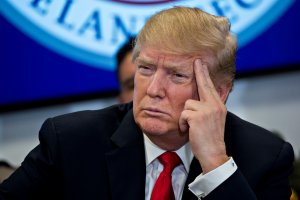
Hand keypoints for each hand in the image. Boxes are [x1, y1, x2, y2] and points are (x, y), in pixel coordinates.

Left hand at [179, 59, 228, 173]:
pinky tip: (189, 131)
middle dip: (200, 72)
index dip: (205, 74)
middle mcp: (215, 105)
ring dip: (185, 117)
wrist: (214, 154)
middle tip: (196, 61)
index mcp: (218, 106)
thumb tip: (196, 100)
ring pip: (187, 104)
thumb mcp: (212, 121)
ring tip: (191, 127)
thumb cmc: (210, 139)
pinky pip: (183, 114)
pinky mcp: (198, 117)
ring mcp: (207, 110)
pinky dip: (182, 123)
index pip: (210, 87)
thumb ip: (207, 109)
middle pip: (203, 85)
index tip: (201, 63)